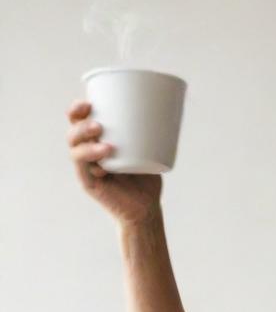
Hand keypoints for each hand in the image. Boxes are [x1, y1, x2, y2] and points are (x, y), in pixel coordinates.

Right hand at [67, 99, 162, 226]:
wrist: (147, 210)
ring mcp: (87, 168)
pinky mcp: (89, 183)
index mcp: (97, 142)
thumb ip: (149, 136)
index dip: (78, 110)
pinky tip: (104, 158)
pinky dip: (91, 159)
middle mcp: (88, 154)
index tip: (88, 101)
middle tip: (97, 122)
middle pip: (74, 132)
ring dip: (84, 139)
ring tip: (102, 136)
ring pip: (75, 148)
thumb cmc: (146, 181)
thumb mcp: (148, 153)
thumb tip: (165, 112)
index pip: (80, 122)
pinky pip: (83, 168)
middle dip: (79, 122)